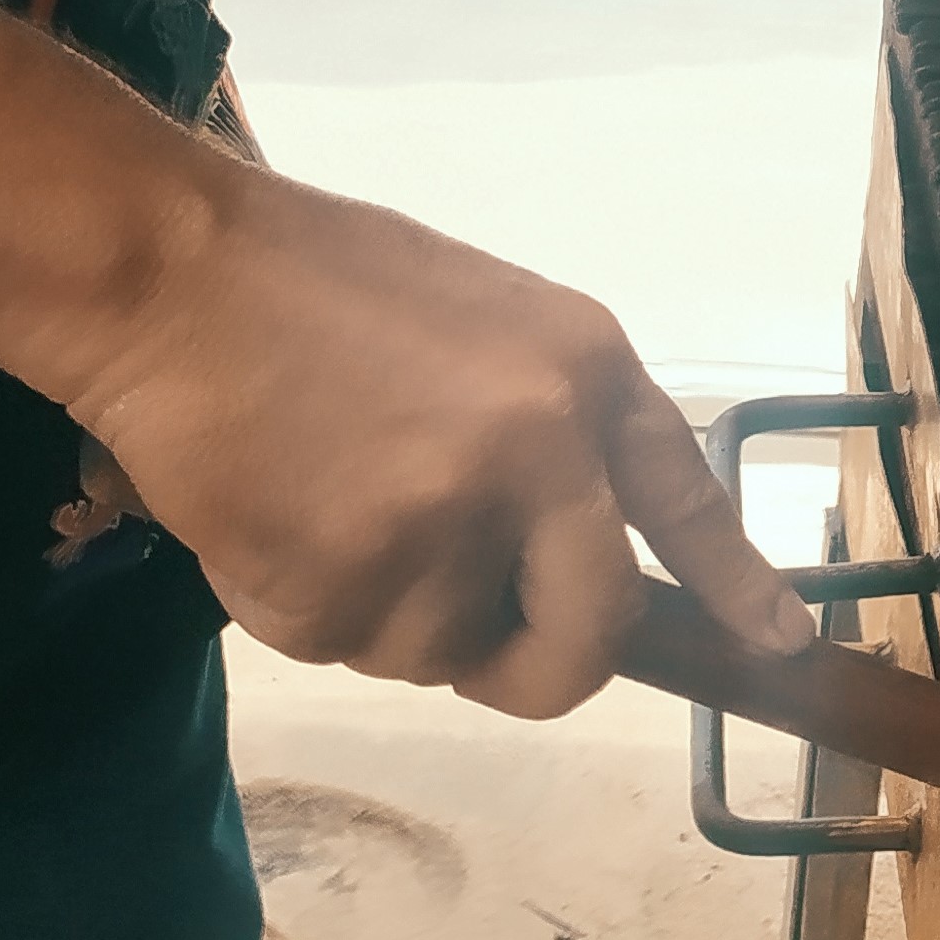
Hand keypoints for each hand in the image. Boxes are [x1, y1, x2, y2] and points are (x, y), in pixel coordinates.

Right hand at [54, 169, 812, 718]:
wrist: (160, 271)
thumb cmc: (310, 284)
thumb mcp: (482, 323)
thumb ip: (542, 428)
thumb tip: (566, 553)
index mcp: (587, 371)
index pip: (686, 500)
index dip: (735, 584)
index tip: (780, 644)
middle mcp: (543, 451)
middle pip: (586, 636)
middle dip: (540, 667)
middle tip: (487, 650)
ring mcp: (446, 523)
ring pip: (441, 648)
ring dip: (384, 609)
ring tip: (319, 495)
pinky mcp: (345, 582)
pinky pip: (344, 646)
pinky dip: (299, 604)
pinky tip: (265, 512)